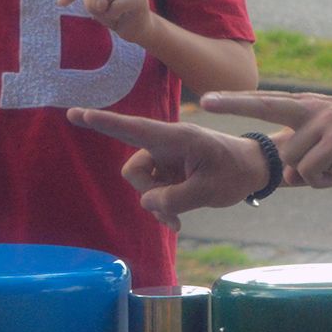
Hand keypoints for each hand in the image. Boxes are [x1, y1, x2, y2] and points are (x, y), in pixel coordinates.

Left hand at [55, 0, 152, 43]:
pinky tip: (120, 16)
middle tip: (59, 3)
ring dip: (101, 6)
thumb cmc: (112, 11)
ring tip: (110, 11)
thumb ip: (91, 0)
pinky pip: (115, 7)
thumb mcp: (95, 4)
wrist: (136, 27)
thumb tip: (101, 0)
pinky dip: (111, 15)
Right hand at [67, 108, 268, 230]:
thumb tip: (147, 203)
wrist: (254, 169)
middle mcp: (165, 144)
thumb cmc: (236, 172)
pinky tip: (177, 217)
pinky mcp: (167, 170)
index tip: (76, 114)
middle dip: (147, 194)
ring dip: (156, 203)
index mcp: (177, 137)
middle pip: (133, 170)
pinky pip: (151, 190)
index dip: (104, 123)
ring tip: (180, 217)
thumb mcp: (209, 191)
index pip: (134, 129)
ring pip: (141, 184)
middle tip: (174, 212)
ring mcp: (165, 158)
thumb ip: (174, 199)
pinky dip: (161, 206)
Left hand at [200, 91, 331, 185]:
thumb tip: (288, 178)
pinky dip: (322, 181)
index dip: (236, 101)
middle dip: (232, 104)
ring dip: (310, 175)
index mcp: (309, 107)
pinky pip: (310, 172)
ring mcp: (322, 122)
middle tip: (204, 101)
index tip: (208, 99)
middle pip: (263, 107)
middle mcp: (311, 109)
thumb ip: (307, 156)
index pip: (265, 102)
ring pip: (292, 160)